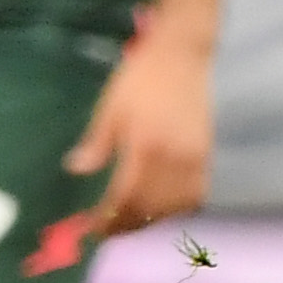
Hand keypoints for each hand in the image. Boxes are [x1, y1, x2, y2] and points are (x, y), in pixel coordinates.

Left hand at [65, 15, 214, 240]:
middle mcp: (174, 160)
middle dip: (126, 225)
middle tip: (107, 230)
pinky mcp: (207, 155)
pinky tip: (161, 205)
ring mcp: (195, 160)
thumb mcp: (111, 106)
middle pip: (150, 210)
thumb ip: (96, 143)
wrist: (184, 53)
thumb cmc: (142, 76)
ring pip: (174, 207)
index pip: (126, 198)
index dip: (108, 219)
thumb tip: (76, 170)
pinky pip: (194, 195)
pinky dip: (176, 207)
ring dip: (150, 220)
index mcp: (146, 147)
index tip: (91, 229)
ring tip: (131, 219)